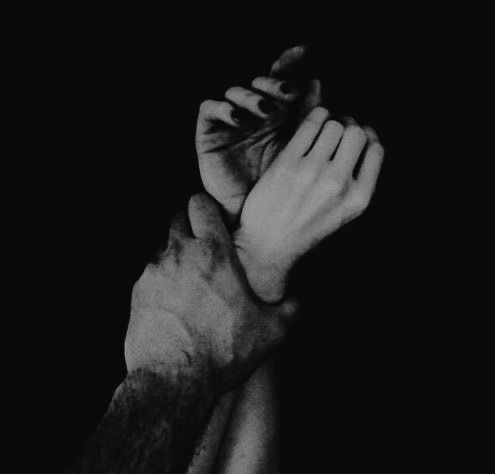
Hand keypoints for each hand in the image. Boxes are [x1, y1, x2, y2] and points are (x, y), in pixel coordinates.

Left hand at [125, 194, 296, 394]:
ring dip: (177, 255)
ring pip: (164, 246)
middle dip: (191, 226)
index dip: (208, 207)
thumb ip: (290, 309)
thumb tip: (298, 299)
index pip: (201, 204)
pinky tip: (173, 302)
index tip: (216, 219)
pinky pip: (150, 272)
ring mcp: (155, 271)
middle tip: (204, 247)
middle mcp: (180, 254)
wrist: (174, 379)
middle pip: (179, 218)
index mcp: (214, 254)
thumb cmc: (222, 351)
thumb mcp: (271, 332)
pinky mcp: (138, 290)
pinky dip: (161, 279)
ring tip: (190, 280)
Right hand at [196, 46, 321, 221]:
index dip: (288, 63)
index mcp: (274, 114)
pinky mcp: (208, 132)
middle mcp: (251, 113)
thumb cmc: (277, 185)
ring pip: (234, 91)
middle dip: (273, 83)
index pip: (278, 80)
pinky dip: (223, 108)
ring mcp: (229, 121)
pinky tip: (239, 119)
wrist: (252, 214)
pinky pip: (209, 108)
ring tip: (268, 111)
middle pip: (258, 82)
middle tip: (289, 94)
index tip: (304, 52)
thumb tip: (317, 82)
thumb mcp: (295, 151)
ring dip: (251, 96)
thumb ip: (305, 119)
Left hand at [234, 107, 384, 301]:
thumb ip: (357, 181)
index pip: (377, 150)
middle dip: (350, 126)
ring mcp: (312, 172)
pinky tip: (313, 123)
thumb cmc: (305, 229)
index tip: (357, 136)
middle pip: (357, 133)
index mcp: (358, 199)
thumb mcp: (343, 214)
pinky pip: (310, 125)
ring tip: (323, 129)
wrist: (269, 246)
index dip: (368, 137)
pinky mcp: (287, 164)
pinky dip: (315, 117)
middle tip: (339, 128)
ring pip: (334, 125)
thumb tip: (363, 138)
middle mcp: (339, 184)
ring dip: (331, 122)